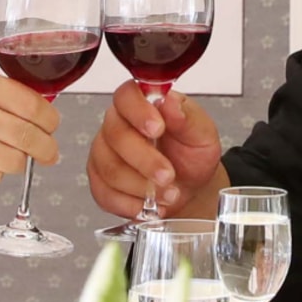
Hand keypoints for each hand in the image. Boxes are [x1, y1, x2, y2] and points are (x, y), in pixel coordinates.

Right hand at [86, 80, 223, 218]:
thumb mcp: (201, 133)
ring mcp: (104, 153)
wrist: (191, 186)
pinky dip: (130, 204)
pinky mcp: (100, 181)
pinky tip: (149, 205)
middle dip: (145, 160)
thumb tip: (170, 102)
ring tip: (167, 193)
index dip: (138, 112)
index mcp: (141, 103)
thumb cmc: (192, 154)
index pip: (126, 96)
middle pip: (116, 136)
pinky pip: (105, 193)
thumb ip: (187, 117)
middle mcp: (117, 124)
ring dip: (141, 186)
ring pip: (110, 168)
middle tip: (168, 175)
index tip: (158, 129)